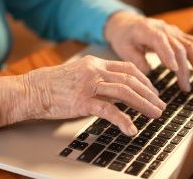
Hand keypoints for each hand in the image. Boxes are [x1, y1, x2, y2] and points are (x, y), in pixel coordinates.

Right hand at [0, 56, 165, 135]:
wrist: (32, 90)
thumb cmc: (52, 84)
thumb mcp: (79, 75)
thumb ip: (98, 80)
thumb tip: (117, 93)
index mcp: (95, 63)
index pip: (127, 68)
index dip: (144, 80)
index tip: (153, 90)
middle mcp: (95, 71)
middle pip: (131, 80)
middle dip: (149, 93)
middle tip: (160, 104)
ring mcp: (89, 85)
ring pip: (125, 92)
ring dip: (144, 104)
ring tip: (155, 114)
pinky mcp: (82, 101)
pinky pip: (109, 111)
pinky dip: (124, 120)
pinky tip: (131, 128)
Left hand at [104, 11, 192, 90]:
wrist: (127, 23)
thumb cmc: (124, 37)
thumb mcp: (122, 48)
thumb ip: (135, 59)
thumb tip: (148, 72)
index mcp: (147, 29)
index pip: (160, 41)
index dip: (167, 54)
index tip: (173, 69)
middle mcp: (164, 29)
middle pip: (178, 47)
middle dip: (184, 68)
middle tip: (186, 87)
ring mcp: (173, 31)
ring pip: (190, 45)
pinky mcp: (179, 35)